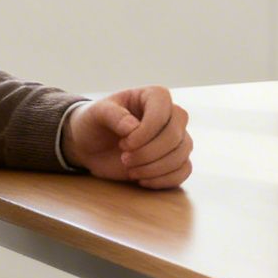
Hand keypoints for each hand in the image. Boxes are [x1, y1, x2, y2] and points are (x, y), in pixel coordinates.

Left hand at [63, 86, 193, 188]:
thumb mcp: (97, 114)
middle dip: (148, 153)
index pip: (163, 111)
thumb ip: (113, 115)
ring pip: (181, 154)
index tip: (124, 144)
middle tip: (124, 159)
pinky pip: (183, 170)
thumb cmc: (96, 123)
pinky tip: (142, 180)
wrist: (93, 146)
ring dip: (154, 168)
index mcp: (154, 97)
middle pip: (175, 135)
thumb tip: (133, 127)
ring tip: (131, 171)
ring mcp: (176, 138)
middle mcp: (170, 115)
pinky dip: (164, 180)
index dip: (146, 131)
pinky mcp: (175, 159)